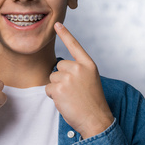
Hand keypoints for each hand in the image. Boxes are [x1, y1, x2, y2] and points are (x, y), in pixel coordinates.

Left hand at [45, 22, 113, 138]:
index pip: (74, 45)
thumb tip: (59, 69)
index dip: (65, 34)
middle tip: (74, 91)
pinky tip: (65, 102)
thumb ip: (78, 71)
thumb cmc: (92, 102)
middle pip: (58, 67)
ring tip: (71, 97)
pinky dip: (53, 97)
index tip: (57, 24)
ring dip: (57, 89)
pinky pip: (48, 89)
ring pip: (52, 78)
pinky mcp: (58, 88)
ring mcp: (68, 77)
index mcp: (88, 64)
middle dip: (61, 79)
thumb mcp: (90, 80)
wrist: (96, 120)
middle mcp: (78, 68)